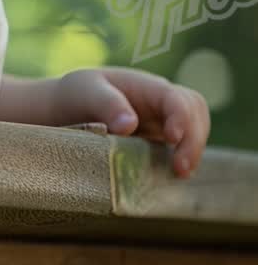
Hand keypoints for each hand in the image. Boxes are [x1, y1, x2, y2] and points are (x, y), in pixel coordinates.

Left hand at [53, 66, 210, 178]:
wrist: (68, 110)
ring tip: (180, 174)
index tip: (172, 138)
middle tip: (181, 169)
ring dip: (193, 152)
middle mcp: (161, 104)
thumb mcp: (86, 92)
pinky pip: (181, 150)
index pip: (176, 98)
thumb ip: (107, 104)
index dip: (181, 117)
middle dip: (194, 139)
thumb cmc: (78, 95)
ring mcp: (163, 123)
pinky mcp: (159, 143)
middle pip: (195, 112)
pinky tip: (171, 178)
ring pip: (195, 131)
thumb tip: (130, 124)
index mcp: (146, 86)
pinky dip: (182, 161)